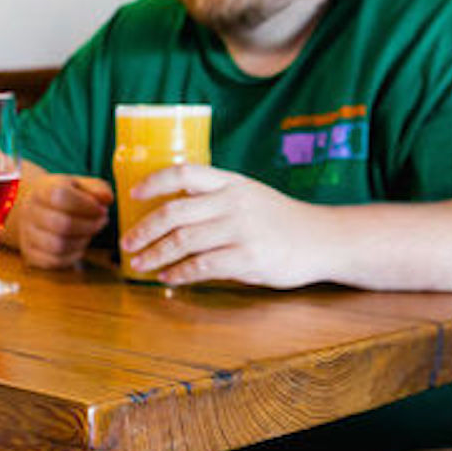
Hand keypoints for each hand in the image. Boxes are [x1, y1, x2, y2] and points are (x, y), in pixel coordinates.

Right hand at [6, 172, 113, 269]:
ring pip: (58, 246)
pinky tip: (79, 245)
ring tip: (90, 233)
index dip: (87, 205)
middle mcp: (29, 212)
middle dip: (89, 226)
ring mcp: (27, 235)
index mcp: (41, 190)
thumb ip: (97, 188)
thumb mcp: (78, 184)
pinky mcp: (30, 254)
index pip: (61, 196)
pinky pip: (54, 261)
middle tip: (102, 222)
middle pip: (62, 224)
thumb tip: (107, 199)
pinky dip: (73, 256)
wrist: (32, 208)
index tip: (101, 208)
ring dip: (82, 241)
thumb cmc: (61, 195)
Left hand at [122, 165, 333, 287]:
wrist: (325, 239)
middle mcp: (233, 202)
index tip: (133, 195)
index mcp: (231, 183)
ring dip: (155, 255)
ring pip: (182, 242)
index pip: (183, 173)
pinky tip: (168, 277)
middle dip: (143, 230)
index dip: (153, 182)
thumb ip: (214, 200)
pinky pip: (201, 266)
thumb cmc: (279, 221)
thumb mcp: (249, 196)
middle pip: (173, 213)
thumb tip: (168, 212)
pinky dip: (179, 273)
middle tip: (126, 244)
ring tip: (140, 264)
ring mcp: (241, 229)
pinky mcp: (248, 257)